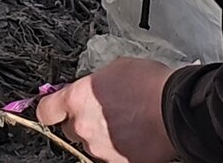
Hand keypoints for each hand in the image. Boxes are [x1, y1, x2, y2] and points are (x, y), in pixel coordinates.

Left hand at [36, 57, 177, 162]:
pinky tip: (134, 136)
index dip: (50, 109)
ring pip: (92, 144)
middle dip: (81, 121)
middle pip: (69, 129)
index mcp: (77, 99)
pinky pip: (111, 157)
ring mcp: (100, 149)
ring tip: (125, 123)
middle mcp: (83, 126)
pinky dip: (119, 149)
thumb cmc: (149, 84)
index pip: (45, 111)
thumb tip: (89, 88)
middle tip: (102, 112)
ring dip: (102, 136)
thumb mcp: (114, 68)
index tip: (54, 108)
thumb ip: (92, 83)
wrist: (177, 108)